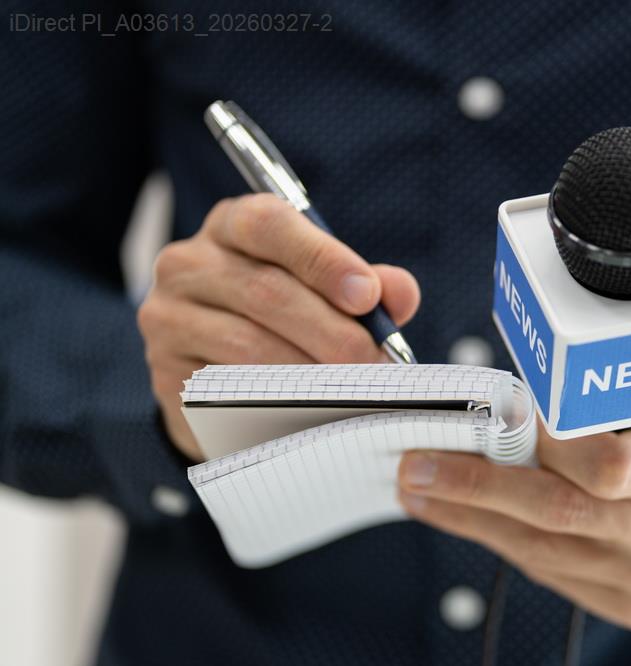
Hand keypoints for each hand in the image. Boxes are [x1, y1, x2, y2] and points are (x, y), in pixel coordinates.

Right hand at [137, 194, 419, 460]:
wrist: (224, 376)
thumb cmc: (285, 318)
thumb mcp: (325, 290)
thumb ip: (366, 286)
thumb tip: (399, 292)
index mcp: (233, 225)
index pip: (270, 224)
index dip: (322, 259)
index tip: (368, 296)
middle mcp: (189, 262)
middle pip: (265, 291)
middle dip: (332, 331)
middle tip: (376, 364)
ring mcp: (169, 317)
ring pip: (247, 344)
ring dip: (310, 373)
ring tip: (355, 392)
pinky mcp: (166, 372)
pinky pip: (226, 388)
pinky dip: (276, 401)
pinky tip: (312, 411)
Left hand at [397, 414, 630, 630]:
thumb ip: (595, 405)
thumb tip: (504, 399)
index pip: (610, 464)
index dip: (547, 443)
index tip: (493, 418)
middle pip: (560, 513)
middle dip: (478, 487)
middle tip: (418, 465)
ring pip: (543, 550)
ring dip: (472, 518)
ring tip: (421, 491)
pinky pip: (549, 574)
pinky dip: (499, 541)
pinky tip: (462, 518)